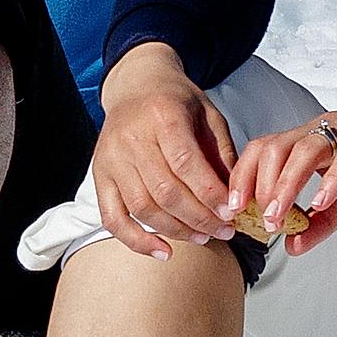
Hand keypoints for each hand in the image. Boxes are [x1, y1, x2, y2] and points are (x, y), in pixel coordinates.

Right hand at [85, 48, 242, 256]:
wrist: (135, 85)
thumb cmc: (176, 100)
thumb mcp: (208, 114)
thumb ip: (222, 152)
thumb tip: (237, 194)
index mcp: (162, 116)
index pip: (185, 163)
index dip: (209, 193)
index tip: (232, 213)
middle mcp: (132, 138)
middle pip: (165, 191)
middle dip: (199, 218)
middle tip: (224, 231)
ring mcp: (112, 159)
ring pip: (142, 207)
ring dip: (176, 230)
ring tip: (203, 237)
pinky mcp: (99, 176)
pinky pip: (113, 217)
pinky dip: (136, 240)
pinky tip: (163, 251)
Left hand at [222, 80, 336, 253]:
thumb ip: (320, 222)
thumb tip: (292, 248)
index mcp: (311, 143)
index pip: (262, 153)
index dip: (242, 180)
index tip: (232, 213)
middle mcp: (323, 130)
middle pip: (274, 147)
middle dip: (256, 185)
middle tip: (255, 220)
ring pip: (304, 147)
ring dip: (285, 184)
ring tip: (278, 216)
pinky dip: (332, 177)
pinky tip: (322, 201)